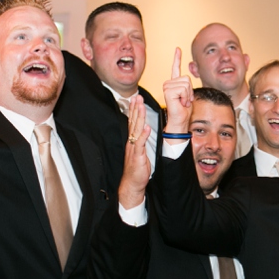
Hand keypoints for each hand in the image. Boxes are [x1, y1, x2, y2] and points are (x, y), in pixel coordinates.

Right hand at [118, 94, 150, 208]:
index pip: (132, 122)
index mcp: (132, 140)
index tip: (136, 99)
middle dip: (135, 108)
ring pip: (136, 130)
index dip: (134, 110)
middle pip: (133, 122)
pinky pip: (140, 143)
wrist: (132, 182)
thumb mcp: (139, 151)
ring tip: (141, 106)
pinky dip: (143, 135)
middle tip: (137, 96)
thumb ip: (140, 140)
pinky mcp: (137, 155)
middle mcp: (131, 142)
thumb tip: (144, 129)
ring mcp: (133, 148)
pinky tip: (147, 127)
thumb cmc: (137, 168)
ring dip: (139, 117)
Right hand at [162, 47, 193, 135]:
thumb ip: (188, 86)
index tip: (178, 49)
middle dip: (190, 90)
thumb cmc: (184, 110)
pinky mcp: (168, 91)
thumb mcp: (188, 95)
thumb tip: (187, 79)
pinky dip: (185, 97)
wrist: (180, 120)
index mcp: (174, 83)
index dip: (177, 58)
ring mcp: (167, 87)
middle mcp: (168, 84)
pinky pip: (183, 89)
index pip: (175, 68)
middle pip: (186, 78)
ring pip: (186, 83)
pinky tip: (180, 103)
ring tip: (183, 102)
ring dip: (188, 94)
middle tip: (185, 100)